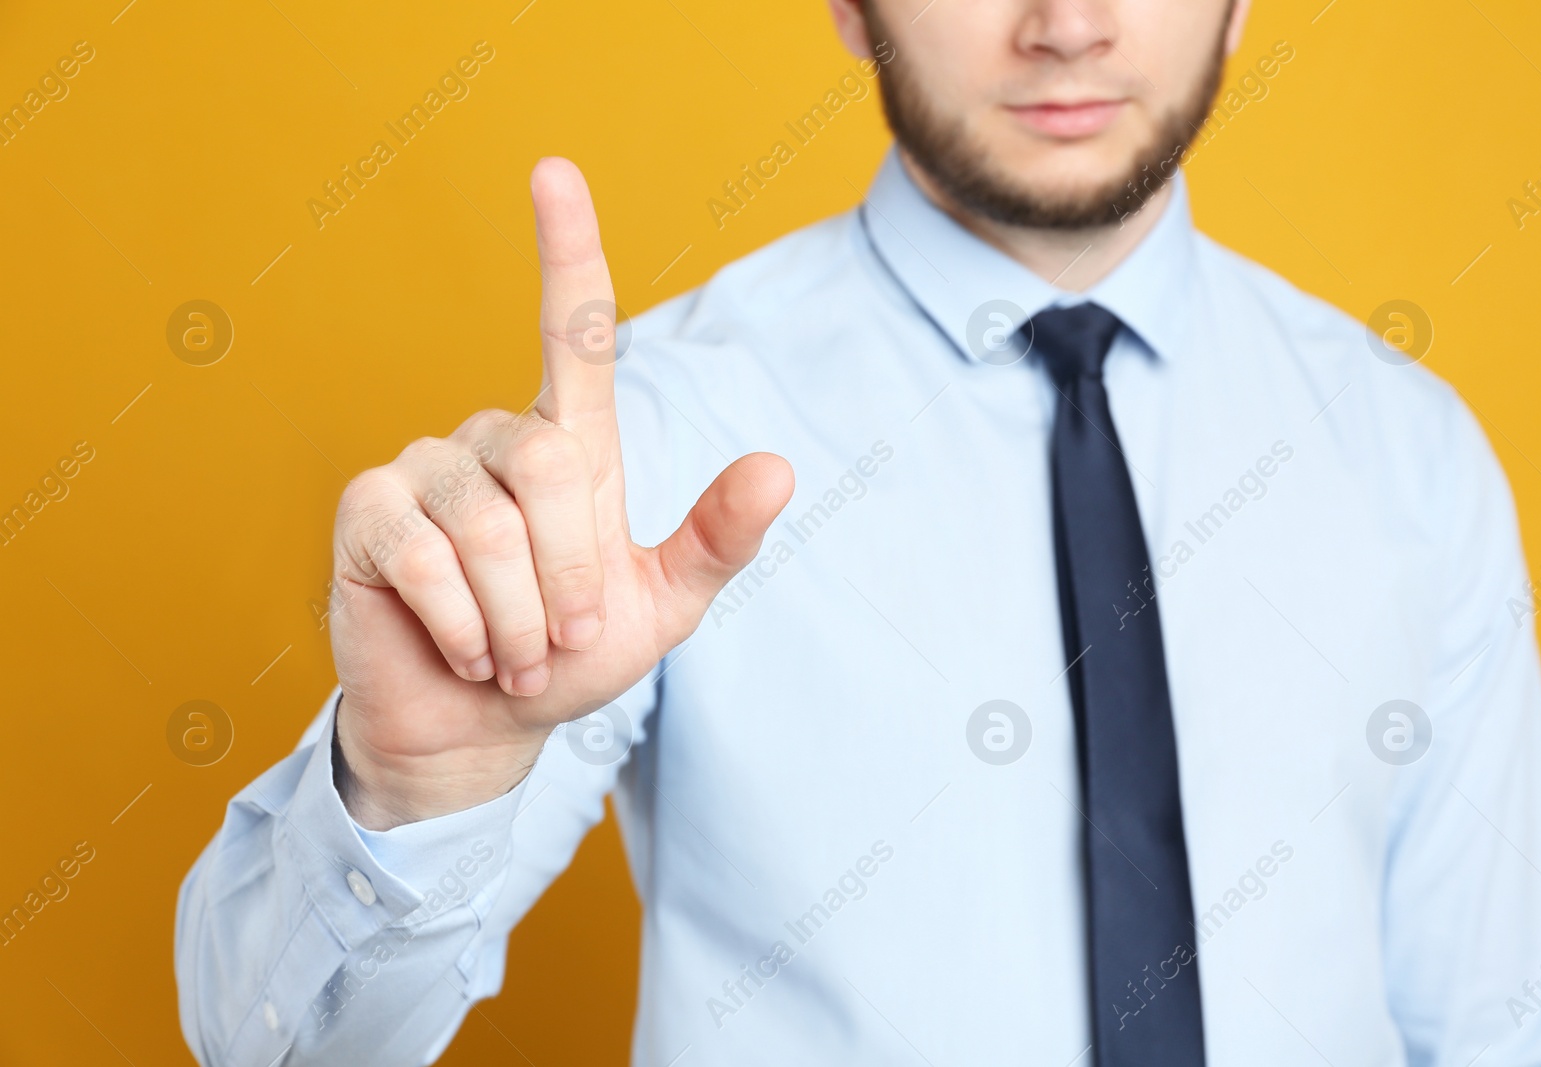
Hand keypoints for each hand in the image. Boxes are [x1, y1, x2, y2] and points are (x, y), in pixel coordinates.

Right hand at [328, 158, 793, 829]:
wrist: (481, 728)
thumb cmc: (570, 657)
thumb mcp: (660, 607)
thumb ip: (715, 541)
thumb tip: (779, 467)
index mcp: (571, 448)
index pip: (572, 333)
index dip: (566, 251)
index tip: (554, 170)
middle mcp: (495, 438)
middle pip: (549, 467)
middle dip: (568, 579)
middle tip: (561, 643)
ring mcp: (424, 467)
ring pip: (488, 528)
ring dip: (516, 620)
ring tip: (512, 652)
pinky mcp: (367, 510)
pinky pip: (426, 559)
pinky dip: (462, 626)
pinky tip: (462, 649)